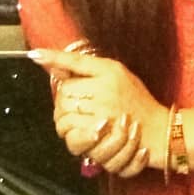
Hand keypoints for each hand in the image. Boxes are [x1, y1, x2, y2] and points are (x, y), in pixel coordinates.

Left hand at [29, 47, 168, 177]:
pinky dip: (72, 139)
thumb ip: (84, 66)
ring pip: (64, 117)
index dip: (56, 67)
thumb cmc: (137, 100)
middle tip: (71, 110)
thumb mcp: (115, 73)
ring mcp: (102, 115)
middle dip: (62, 104)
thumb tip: (50, 61)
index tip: (35, 55)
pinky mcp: (101, 139)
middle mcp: (104, 90)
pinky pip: (72, 137)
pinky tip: (80, 136)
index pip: (71, 68)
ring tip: (77, 124)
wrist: (159, 130)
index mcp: (108, 72)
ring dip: (65, 123)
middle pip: (64, 95)